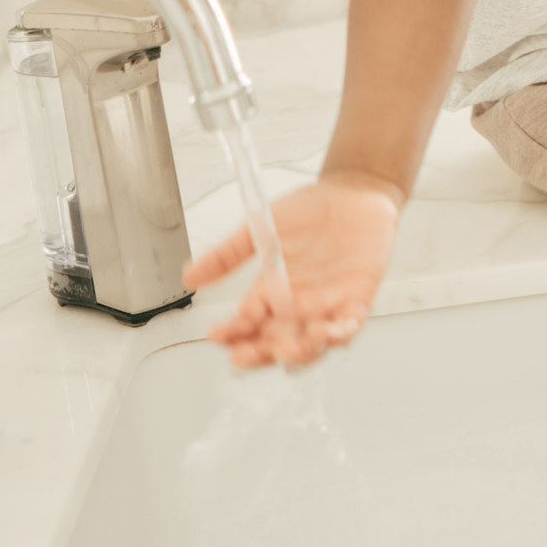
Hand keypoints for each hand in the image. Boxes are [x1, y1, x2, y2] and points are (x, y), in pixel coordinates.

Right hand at [185, 172, 400, 368]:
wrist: (355, 191)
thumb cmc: (313, 209)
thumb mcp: (263, 228)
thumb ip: (228, 254)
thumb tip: (190, 276)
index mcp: (272, 290)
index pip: (247, 321)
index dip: (232, 332)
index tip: (217, 334)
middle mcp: (297, 304)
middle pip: (274, 342)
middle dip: (258, 354)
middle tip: (244, 354)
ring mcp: (327, 305)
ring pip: (310, 344)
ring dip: (298, 352)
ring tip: (284, 351)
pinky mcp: (356, 299)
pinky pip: (347, 327)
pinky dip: (337, 334)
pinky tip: (325, 332)